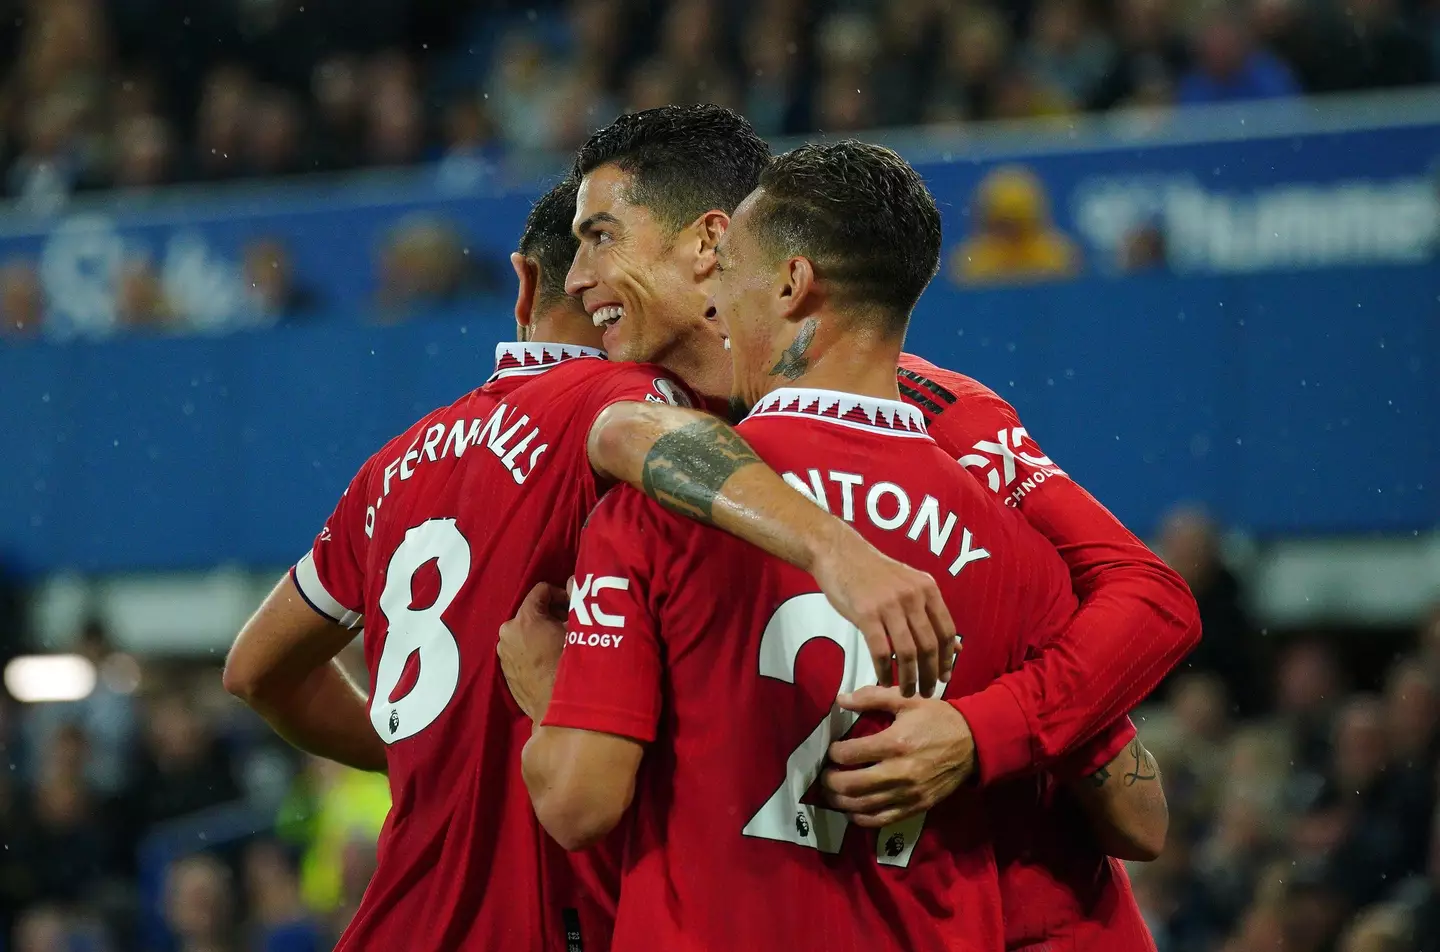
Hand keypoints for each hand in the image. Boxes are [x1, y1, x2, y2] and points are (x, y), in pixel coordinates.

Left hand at [497, 581, 567, 721]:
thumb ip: (575, 600)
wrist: (560, 714)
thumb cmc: (571, 668)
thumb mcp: (578, 631)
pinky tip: (551, 660)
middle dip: (552, 615)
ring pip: (526, 631)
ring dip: (543, 632)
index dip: (561, 595)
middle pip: (532, 611)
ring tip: (562, 645)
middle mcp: (507, 634)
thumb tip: (573, 581)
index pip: (541, 590)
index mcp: (523, 619)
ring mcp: (504, 654)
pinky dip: (534, 649)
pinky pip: (521, 650)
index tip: (575, 608)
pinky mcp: (505, 672)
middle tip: (572, 626)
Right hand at [809, 529, 956, 697]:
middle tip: (927, 692)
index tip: (945, 677)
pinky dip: (884, 670)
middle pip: (929, 645)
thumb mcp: (909, 585)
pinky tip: (884, 679)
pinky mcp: (866, 614)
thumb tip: (955, 647)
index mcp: (927, 589)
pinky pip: (881, 650)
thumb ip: (930, 614)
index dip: (947, 659)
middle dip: (931, 675)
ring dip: (909, 678)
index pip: (946, 630)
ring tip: (907, 691)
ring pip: (907, 652)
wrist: (839, 553)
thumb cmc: (873, 573)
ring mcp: (889, 605)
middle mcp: (913, 596)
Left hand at [821, 686, 975, 826]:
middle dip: (831, 781)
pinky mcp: (916, 807)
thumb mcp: (907, 700)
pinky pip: (882, 820)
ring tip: (833, 793)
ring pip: (863, 806)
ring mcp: (908, 793)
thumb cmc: (937, 718)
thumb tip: (839, 699)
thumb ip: (871, 698)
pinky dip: (862, 818)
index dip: (834, 753)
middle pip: (852, 785)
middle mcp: (899, 772)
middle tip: (825, 775)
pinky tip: (853, 810)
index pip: (850, 754)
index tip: (833, 750)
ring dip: (841, 801)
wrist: (974, 743)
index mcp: (895, 743)